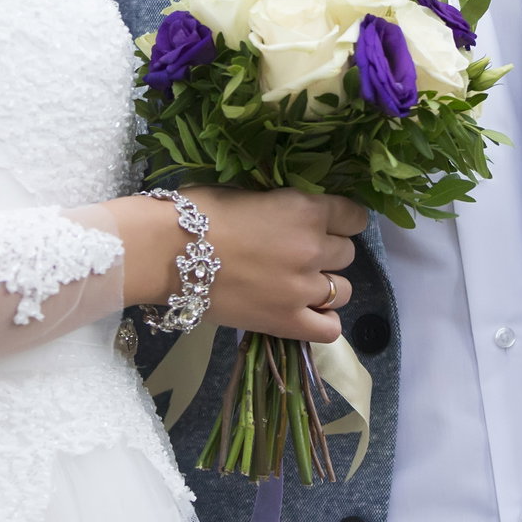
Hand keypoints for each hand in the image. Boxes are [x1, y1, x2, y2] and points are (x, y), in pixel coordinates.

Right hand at [189, 186, 365, 344]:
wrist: (167, 251)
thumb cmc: (199, 212)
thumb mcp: (250, 192)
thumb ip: (282, 204)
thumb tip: (292, 212)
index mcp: (306, 209)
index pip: (353, 216)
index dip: (341, 220)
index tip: (326, 224)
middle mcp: (313, 248)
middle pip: (347, 253)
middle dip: (328, 252)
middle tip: (297, 253)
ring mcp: (303, 288)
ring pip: (343, 290)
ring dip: (325, 285)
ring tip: (298, 284)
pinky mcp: (286, 321)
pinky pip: (329, 329)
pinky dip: (323, 321)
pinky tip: (305, 312)